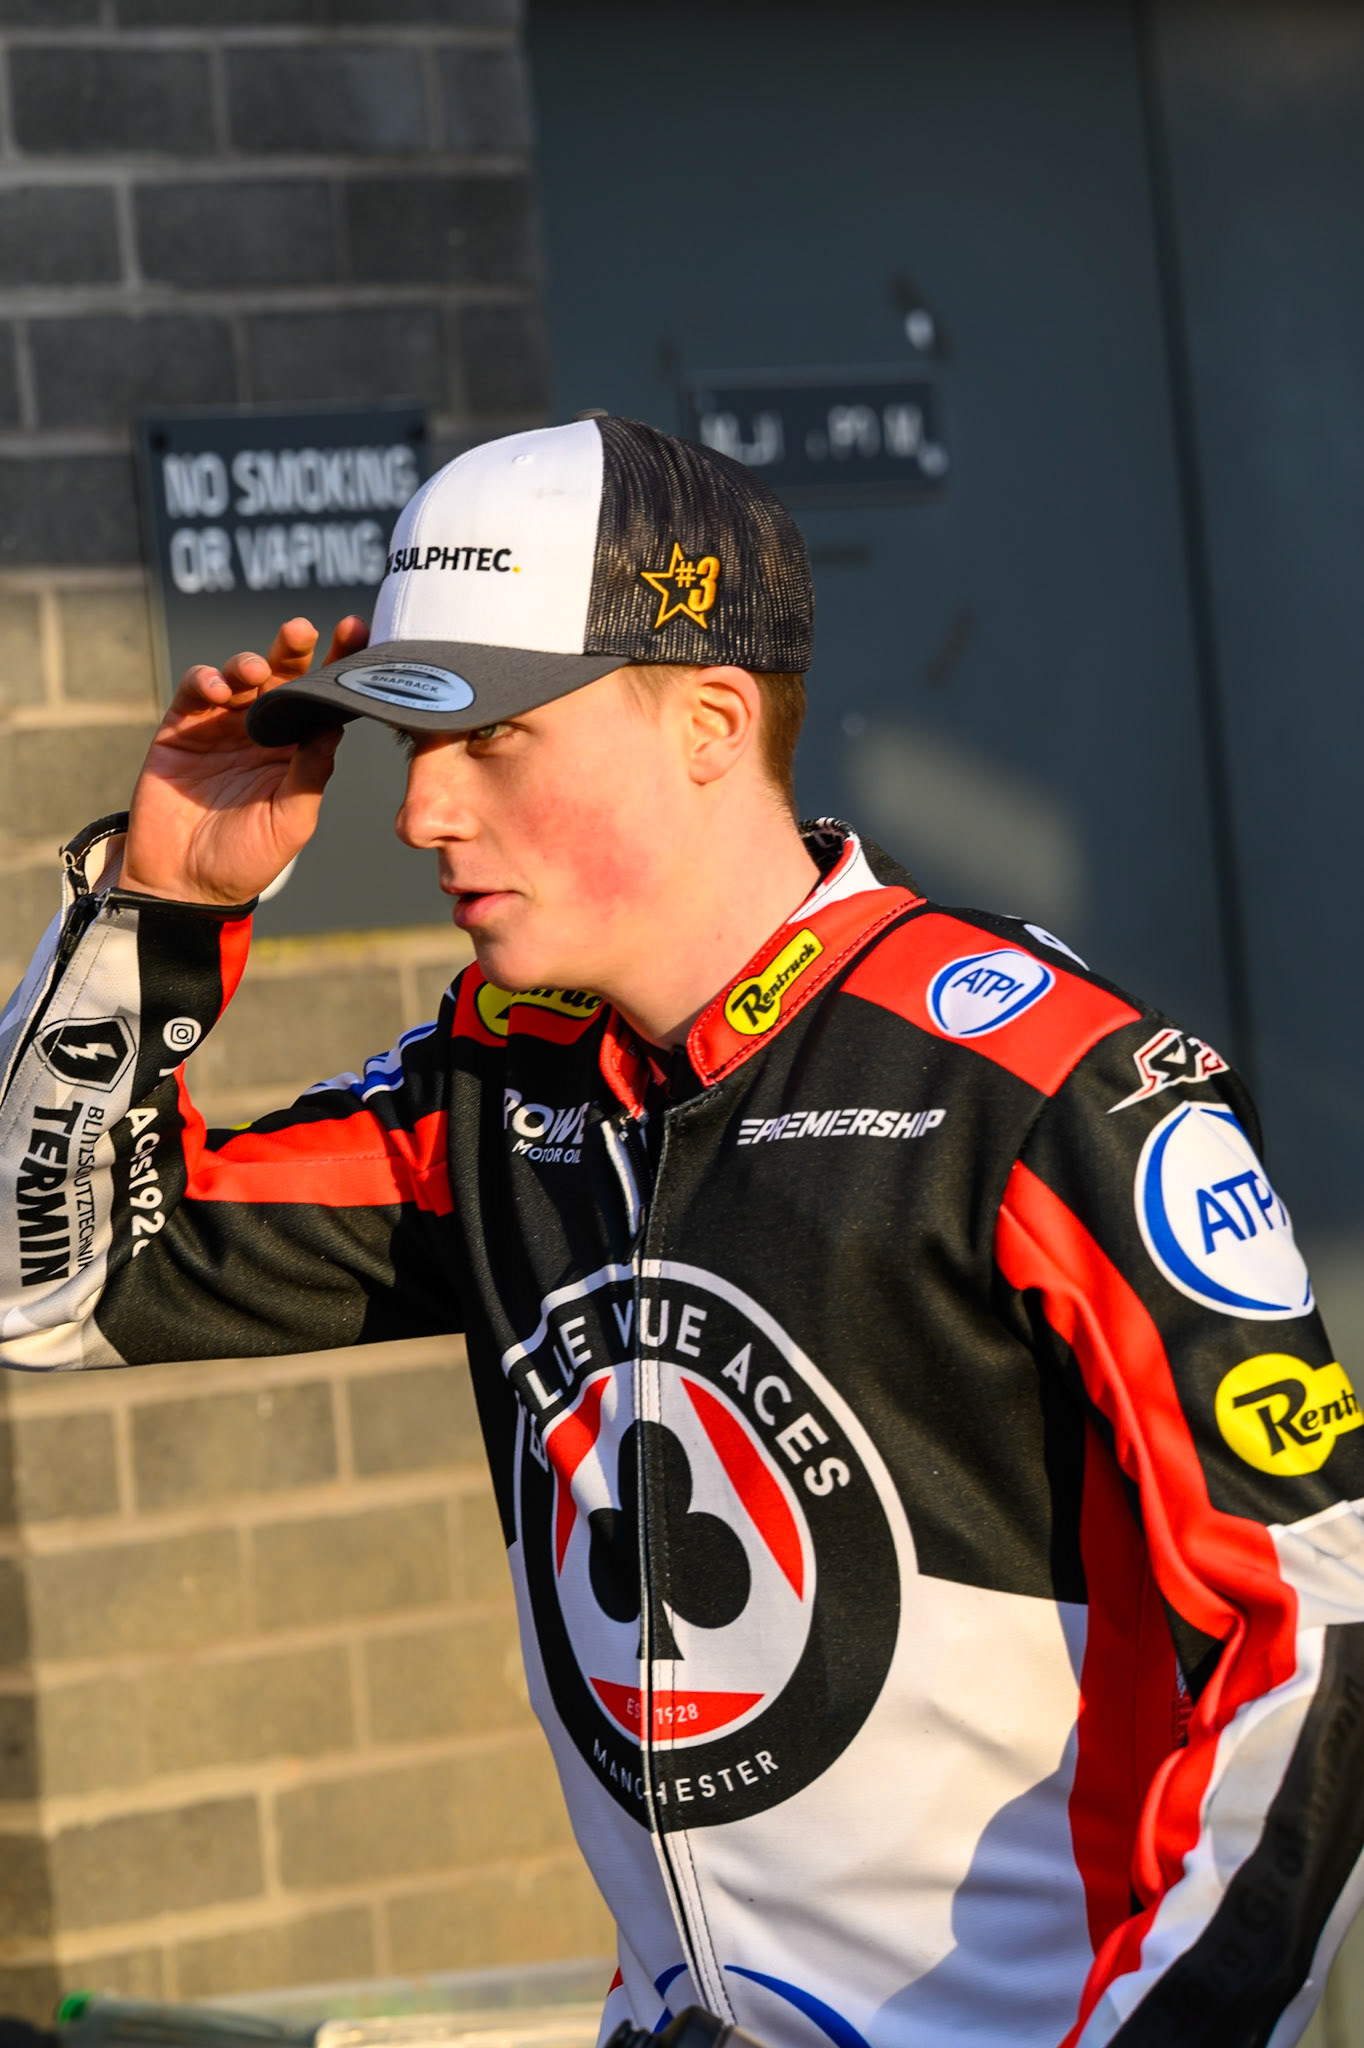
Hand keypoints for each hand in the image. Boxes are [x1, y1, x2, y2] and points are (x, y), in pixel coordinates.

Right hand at [121, 615, 367, 906]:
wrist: (184, 884)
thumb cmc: (246, 860)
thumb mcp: (290, 822)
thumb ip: (310, 775)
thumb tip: (336, 727)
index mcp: (297, 750)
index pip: (322, 700)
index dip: (338, 666)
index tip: (356, 635)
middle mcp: (262, 731)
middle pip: (283, 676)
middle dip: (294, 648)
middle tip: (302, 630)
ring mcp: (221, 726)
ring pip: (239, 675)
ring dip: (249, 663)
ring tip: (258, 671)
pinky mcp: (181, 729)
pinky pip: (194, 690)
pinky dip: (205, 680)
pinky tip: (216, 690)